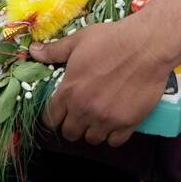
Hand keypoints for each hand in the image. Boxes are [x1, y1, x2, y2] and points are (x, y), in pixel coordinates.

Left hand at [30, 15, 172, 146]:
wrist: (147, 45)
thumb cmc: (112, 40)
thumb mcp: (79, 40)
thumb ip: (55, 50)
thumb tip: (33, 51)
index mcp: (69, 91)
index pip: (51, 118)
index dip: (54, 116)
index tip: (60, 112)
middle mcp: (84, 109)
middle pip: (70, 133)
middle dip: (73, 125)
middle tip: (81, 114)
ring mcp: (106, 119)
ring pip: (92, 139)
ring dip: (93, 131)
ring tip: (99, 118)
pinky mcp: (127, 123)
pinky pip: (115, 141)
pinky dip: (113, 135)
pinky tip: (115, 124)